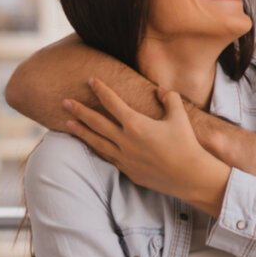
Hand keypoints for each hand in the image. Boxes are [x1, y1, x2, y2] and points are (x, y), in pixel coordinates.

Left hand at [62, 78, 229, 214]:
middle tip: (64, 102)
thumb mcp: (179, 116)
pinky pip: (107, 157)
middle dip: (79, 110)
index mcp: (136, 124)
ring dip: (81, 131)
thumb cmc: (186, 144)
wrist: (190, 176)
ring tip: (67, 123)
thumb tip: (160, 89)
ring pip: (96, 142)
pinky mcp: (128, 171)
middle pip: (96, 122)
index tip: (91, 80)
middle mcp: (125, 141)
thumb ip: (169, 99)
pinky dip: (96, 149)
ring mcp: (124, 158)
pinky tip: (90, 145)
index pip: (112, 103)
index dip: (101, 90)